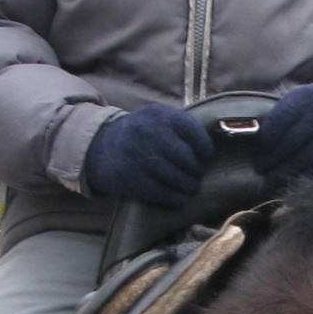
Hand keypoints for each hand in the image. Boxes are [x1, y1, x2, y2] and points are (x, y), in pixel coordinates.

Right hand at [83, 104, 214, 207]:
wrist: (103, 147)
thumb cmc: (142, 133)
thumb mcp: (158, 118)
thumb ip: (181, 127)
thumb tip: (209, 152)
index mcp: (160, 114)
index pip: (194, 132)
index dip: (204, 149)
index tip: (205, 158)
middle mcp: (149, 132)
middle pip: (186, 158)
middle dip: (196, 171)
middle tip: (196, 176)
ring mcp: (138, 156)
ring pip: (175, 178)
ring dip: (188, 187)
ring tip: (191, 188)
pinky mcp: (130, 178)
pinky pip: (161, 193)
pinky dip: (175, 199)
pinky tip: (179, 199)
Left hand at [253, 75, 312, 183]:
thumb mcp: (301, 101)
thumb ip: (281, 119)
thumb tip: (258, 149)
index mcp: (304, 99)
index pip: (276, 126)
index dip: (263, 146)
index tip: (258, 156)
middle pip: (287, 146)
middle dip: (271, 162)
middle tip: (261, 172)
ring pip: (302, 161)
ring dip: (282, 174)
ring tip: (271, 181)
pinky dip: (303, 178)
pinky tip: (293, 182)